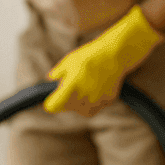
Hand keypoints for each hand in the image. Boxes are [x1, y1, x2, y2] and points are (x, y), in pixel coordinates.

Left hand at [44, 5, 162, 115]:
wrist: (115, 54)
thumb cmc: (89, 56)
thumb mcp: (68, 61)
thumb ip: (57, 73)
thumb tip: (49, 79)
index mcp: (70, 88)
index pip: (53, 106)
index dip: (51, 103)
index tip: (51, 99)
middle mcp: (83, 98)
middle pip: (67, 108)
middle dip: (65, 100)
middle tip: (68, 88)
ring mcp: (97, 100)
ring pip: (82, 110)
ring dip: (79, 104)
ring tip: (82, 88)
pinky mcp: (108, 100)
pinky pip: (96, 107)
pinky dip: (93, 101)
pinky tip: (94, 88)